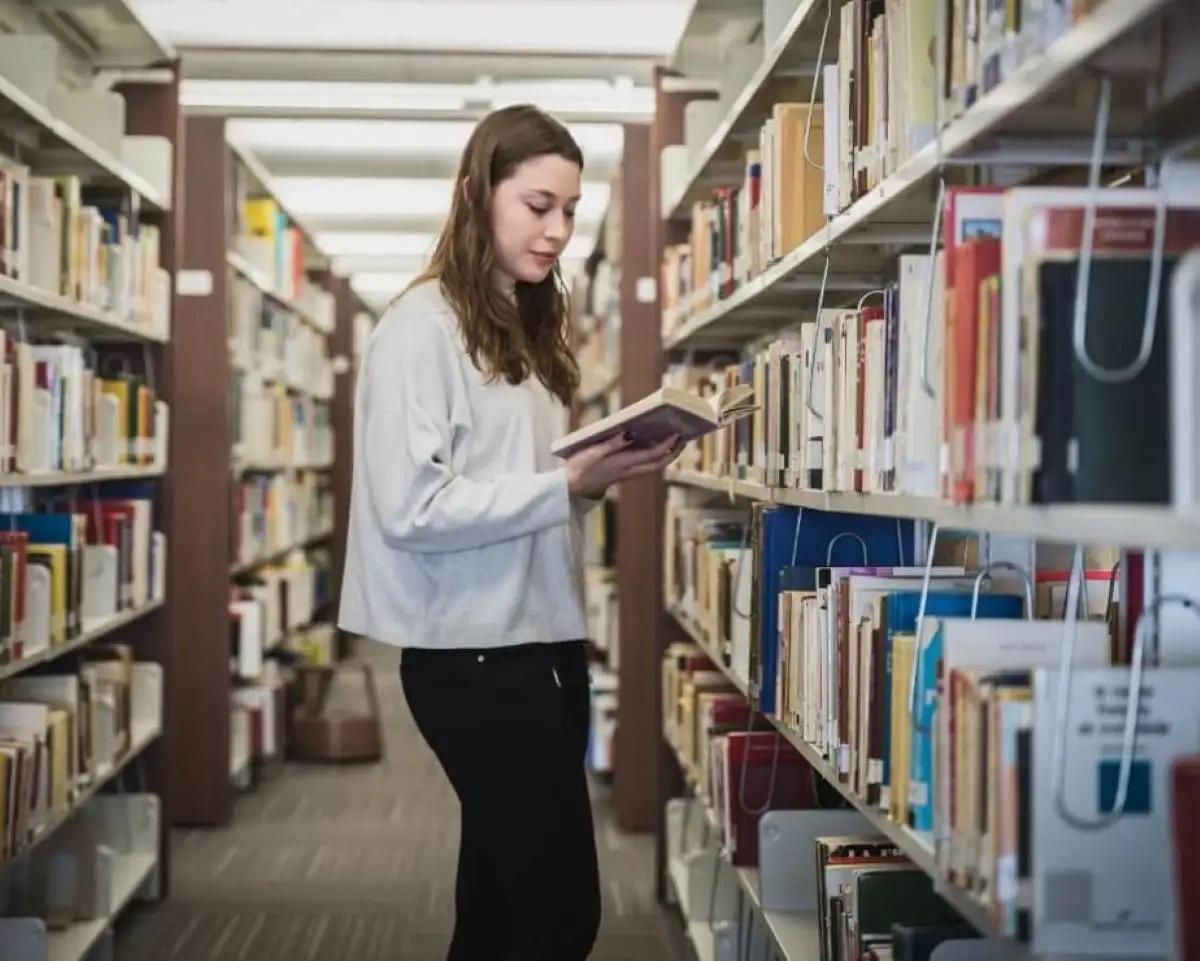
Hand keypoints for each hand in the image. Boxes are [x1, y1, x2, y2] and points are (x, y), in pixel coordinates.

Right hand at [565, 433, 684, 498]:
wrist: (570, 488)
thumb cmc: (579, 468)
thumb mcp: (593, 452)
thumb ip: (613, 443)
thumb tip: (630, 432)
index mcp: (623, 464)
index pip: (652, 455)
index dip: (667, 445)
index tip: (677, 434)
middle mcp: (628, 471)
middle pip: (658, 464)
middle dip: (673, 453)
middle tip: (684, 439)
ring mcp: (626, 474)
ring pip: (653, 467)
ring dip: (666, 456)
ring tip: (674, 443)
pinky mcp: (622, 474)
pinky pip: (645, 467)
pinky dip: (654, 458)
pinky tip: (654, 449)